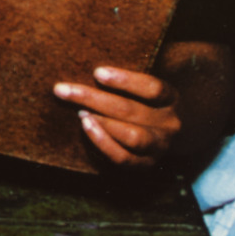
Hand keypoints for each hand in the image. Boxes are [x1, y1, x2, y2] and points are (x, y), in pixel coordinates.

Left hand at [55, 65, 181, 166]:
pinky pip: (124, 158)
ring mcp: (160, 146)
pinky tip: (87, 129)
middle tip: (64, 90)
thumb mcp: (147, 90)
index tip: (97, 72)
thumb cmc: (148, 105)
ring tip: (79, 112)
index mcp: (171, 99)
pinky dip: (103, 143)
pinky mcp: (146, 165)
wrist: (171, 137)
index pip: (152, 88)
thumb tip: (91, 71)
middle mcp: (169, 123)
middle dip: (93, 98)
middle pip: (131, 110)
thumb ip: (127, 82)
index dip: (125, 80)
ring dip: (101, 123)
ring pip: (131, 136)